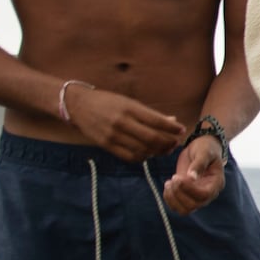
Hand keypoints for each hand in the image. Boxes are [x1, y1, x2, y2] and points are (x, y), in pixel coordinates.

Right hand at [69, 86, 186, 161]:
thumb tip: (172, 121)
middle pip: (152, 138)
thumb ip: (150, 114)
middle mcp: (121, 122)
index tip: (181, 130)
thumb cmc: (108, 102)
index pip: (157, 121)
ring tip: (164, 149)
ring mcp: (113, 135)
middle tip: (175, 142)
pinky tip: (148, 153)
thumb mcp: (129, 102)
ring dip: (157, 152)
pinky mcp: (106, 145)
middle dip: (168, 142)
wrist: (78, 105)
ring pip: (142, 149)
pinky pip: (130, 156)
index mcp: (129, 108)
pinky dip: (143, 157)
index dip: (172, 128)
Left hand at [160, 132, 227, 212]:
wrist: (201, 148)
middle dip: (179, 193)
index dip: (189, 189)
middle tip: (174, 177)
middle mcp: (208, 193)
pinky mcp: (187, 195)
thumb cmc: (205, 148)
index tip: (178, 176)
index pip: (204, 195)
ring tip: (169, 182)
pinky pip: (177, 207)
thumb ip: (199, 164)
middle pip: (193, 205)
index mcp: (216, 183)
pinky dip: (169, 199)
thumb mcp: (204, 152)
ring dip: (173, 198)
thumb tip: (191, 177)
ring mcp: (197, 196)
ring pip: (185, 210)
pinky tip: (168, 184)